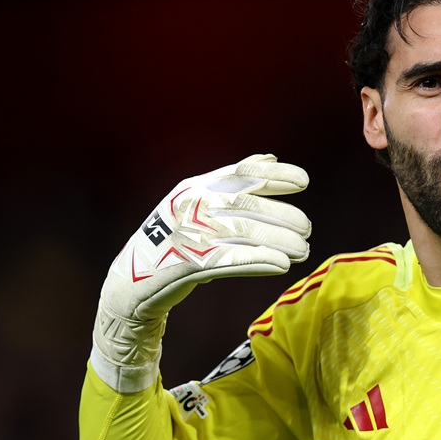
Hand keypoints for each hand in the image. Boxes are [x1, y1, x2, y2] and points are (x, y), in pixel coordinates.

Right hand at [91, 153, 310, 389]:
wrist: (133, 281)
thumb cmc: (176, 238)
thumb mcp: (198, 201)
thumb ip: (233, 180)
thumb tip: (270, 158)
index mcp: (196, 186)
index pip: (242, 174)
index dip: (275, 175)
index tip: (304, 181)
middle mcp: (191, 205)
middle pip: (248, 206)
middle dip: (284, 216)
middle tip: (307, 229)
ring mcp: (187, 234)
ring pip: (244, 233)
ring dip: (279, 241)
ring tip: (302, 250)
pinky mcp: (187, 264)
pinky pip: (230, 261)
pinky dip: (259, 261)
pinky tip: (281, 265)